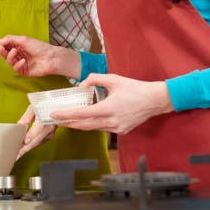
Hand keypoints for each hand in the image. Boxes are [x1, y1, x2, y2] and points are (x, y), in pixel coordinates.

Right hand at [0, 35, 80, 78]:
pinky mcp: (23, 71)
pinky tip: (23, 61)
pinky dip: (17, 64)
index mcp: (18, 46)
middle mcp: (18, 54)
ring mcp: (20, 63)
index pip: (5, 46)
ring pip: (9, 61)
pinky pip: (15, 68)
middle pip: (5, 54)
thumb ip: (10, 39)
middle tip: (1, 48)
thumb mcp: (23, 39)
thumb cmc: (39, 47)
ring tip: (15, 52)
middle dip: (2, 51)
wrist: (50, 57)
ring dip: (9, 57)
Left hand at [16, 105, 55, 158]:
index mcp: (46, 118)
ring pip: (38, 143)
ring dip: (27, 149)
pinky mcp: (50, 135)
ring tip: (18, 154)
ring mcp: (51, 132)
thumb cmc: (44, 104)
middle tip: (16, 155)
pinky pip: (40, 142)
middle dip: (25, 148)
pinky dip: (32, 145)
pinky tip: (25, 148)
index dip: (31, 135)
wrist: (57, 105)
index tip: (25, 141)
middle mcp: (50, 127)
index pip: (38, 128)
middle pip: (36, 139)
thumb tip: (19, 125)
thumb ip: (27, 117)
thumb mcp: (34, 107)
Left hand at [51, 74, 173, 134]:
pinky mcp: (122, 131)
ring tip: (70, 119)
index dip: (66, 115)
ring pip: (93, 128)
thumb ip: (94, 79)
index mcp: (108, 108)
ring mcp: (117, 128)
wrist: (155, 100)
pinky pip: (103, 128)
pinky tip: (90, 118)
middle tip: (57, 120)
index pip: (81, 114)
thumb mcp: (113, 79)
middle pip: (84, 126)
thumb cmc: (135, 88)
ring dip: (81, 124)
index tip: (54, 114)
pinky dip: (94, 124)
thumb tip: (82, 85)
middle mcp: (111, 121)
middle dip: (69, 123)